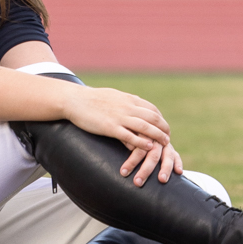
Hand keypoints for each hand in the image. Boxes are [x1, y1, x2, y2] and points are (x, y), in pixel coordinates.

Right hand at [61, 85, 185, 186]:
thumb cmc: (92, 99)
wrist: (74, 100)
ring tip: (165, 144)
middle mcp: (127, 107)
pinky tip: (149, 147)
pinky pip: (130, 136)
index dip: (160, 119)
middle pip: (153, 118)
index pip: (152, 109)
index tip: (164, 128)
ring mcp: (119, 117)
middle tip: (168, 138)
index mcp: (128, 99)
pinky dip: (142, 142)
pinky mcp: (111, 127)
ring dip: (158, 136)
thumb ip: (125, 102)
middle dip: (163, 128)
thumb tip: (135, 105)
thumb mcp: (113, 96)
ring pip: (145, 127)